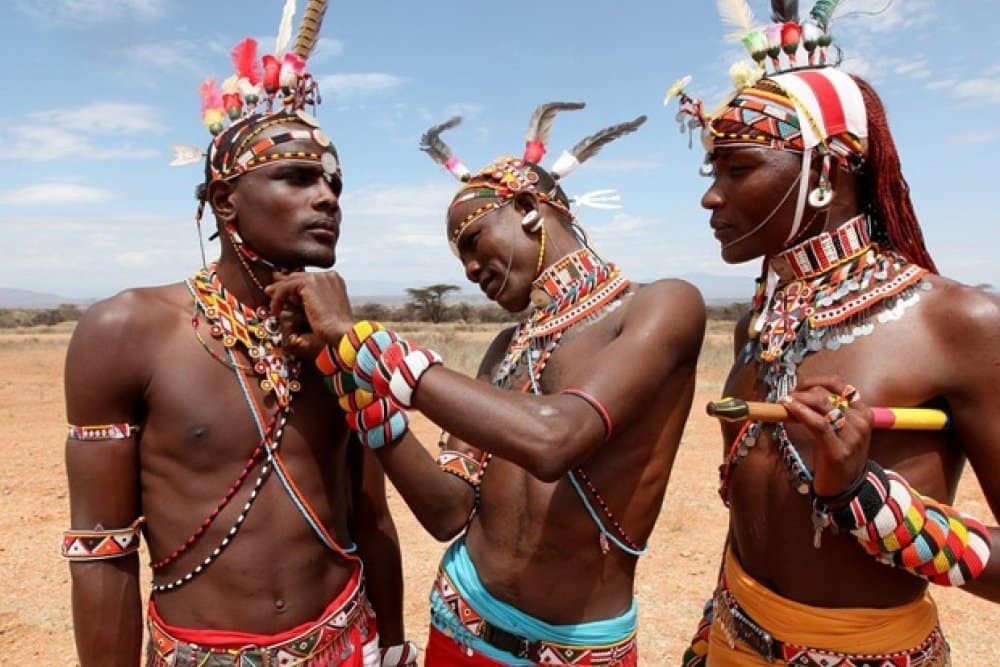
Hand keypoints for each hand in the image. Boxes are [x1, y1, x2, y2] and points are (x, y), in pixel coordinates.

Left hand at [266, 270, 353, 352]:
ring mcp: (319, 277)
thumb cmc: (334, 327)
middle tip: (270, 292)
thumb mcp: (321, 309)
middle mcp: (328, 275)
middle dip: (282, 285)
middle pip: (298, 276)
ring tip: (271, 303)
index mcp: (334, 280)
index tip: (280, 292)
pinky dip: (278, 298)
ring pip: (291, 280)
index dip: (293, 285)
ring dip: (278, 293)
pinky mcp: (309, 283)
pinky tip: (275, 310)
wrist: (341, 332)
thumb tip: (290, 296)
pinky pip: (286, 287)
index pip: (308, 278)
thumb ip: (308, 299)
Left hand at [778, 376, 873, 497]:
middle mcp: (860, 421)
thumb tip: (801, 394)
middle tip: (787, 398)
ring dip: (797, 400)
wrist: (847, 487)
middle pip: (826, 393)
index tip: (799, 387)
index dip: (815, 381)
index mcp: (863, 412)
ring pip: (820, 404)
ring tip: (784, 402)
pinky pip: (818, 423)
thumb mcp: (841, 429)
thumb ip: (829, 411)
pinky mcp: (838, 449)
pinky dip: (800, 412)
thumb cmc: (839, 454)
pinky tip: (788, 408)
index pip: (839, 384)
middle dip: (801, 391)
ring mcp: (851, 435)